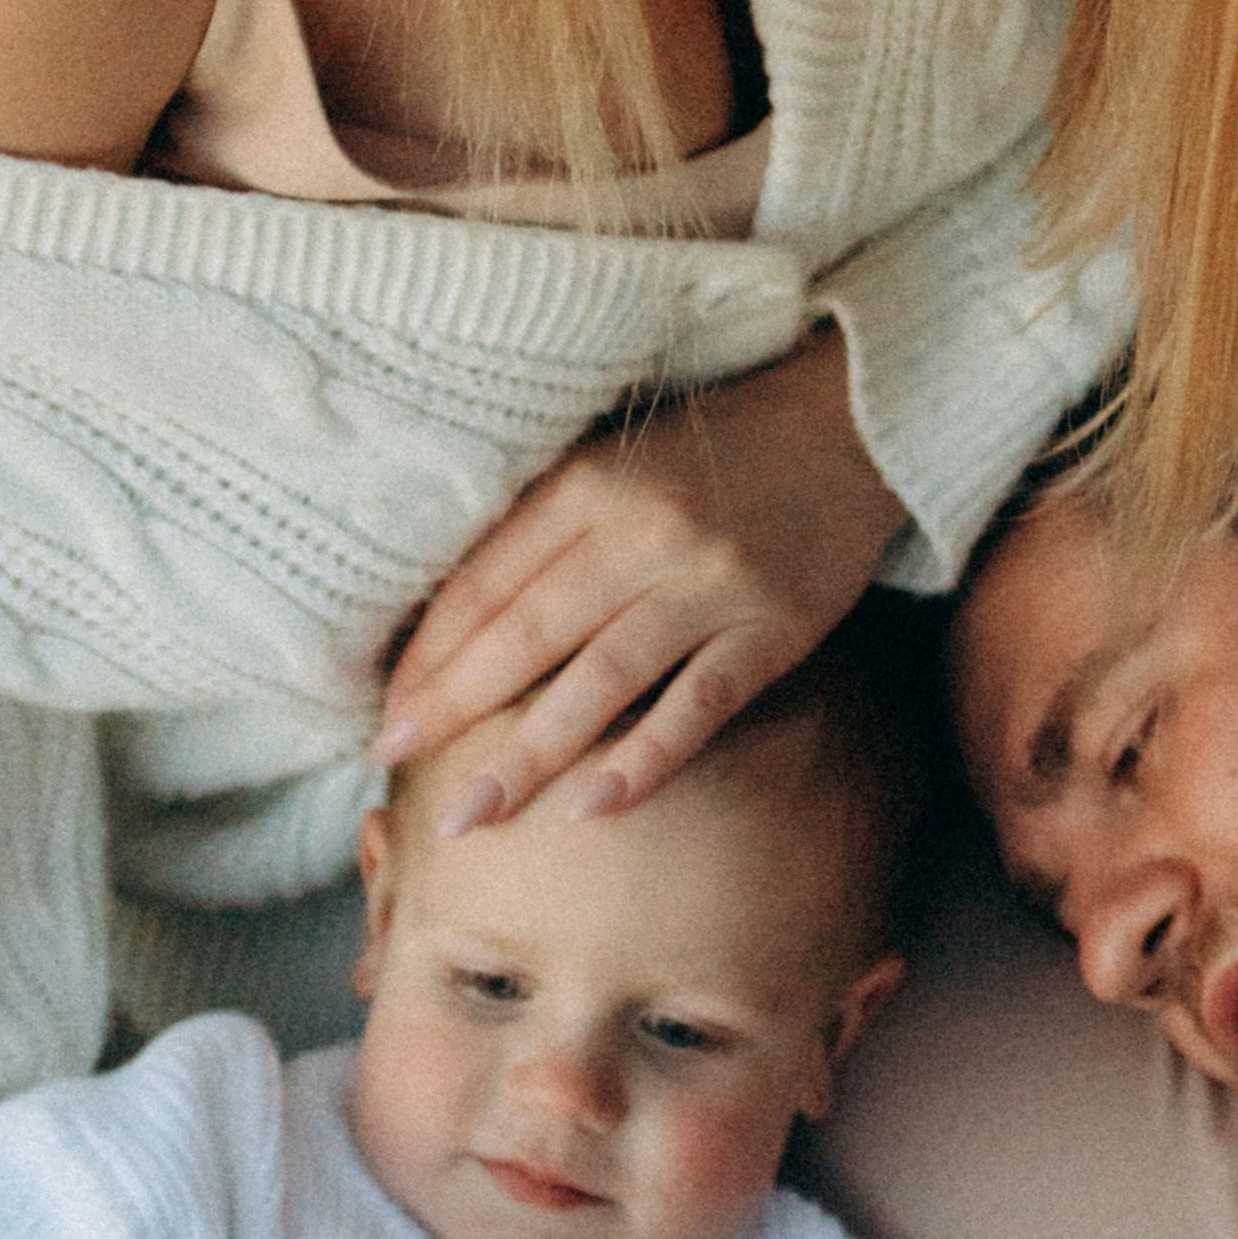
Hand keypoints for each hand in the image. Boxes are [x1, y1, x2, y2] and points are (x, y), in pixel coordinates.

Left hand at [372, 329, 902, 824]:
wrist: (852, 425)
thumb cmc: (718, 448)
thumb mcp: (619, 460)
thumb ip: (546, 525)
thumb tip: (452, 621)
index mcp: (592, 483)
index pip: (489, 579)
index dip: (430, 650)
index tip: (385, 708)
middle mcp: (645, 531)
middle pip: (529, 633)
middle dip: (452, 705)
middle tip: (392, 759)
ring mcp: (713, 583)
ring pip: (602, 679)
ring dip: (530, 753)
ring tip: (473, 813)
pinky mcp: (775, 628)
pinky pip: (699, 704)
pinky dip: (645, 757)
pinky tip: (593, 805)